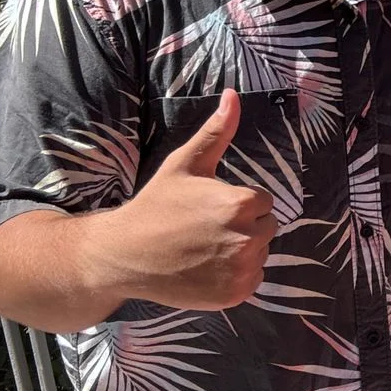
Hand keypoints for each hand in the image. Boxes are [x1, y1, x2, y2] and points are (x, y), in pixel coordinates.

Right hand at [98, 89, 275, 310]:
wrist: (124, 255)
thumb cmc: (156, 206)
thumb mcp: (186, 164)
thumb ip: (217, 132)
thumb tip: (233, 96)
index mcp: (242, 204)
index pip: (262, 201)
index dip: (237, 203)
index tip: (208, 208)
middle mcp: (248, 239)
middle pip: (266, 227)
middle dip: (242, 225)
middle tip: (205, 229)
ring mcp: (242, 270)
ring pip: (260, 253)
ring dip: (241, 250)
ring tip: (204, 248)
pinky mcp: (236, 295)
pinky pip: (252, 279)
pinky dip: (236, 275)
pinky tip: (207, 268)